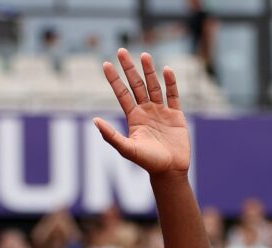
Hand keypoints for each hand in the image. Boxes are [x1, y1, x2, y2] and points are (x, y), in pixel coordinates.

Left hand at [94, 49, 189, 176]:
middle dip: (129, 69)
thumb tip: (94, 121)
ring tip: (144, 55)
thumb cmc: (147, 162)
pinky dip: (171, 83)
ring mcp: (161, 112)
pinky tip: (167, 70)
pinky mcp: (176, 115)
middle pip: (137, 85)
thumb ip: (111, 135)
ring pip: (155, 86)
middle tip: (122, 51)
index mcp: (134, 118)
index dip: (114, 79)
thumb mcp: (127, 149)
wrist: (169, 171)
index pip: (122, 94)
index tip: (106, 64)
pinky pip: (173, 95)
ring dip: (150, 71)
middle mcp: (146, 112)